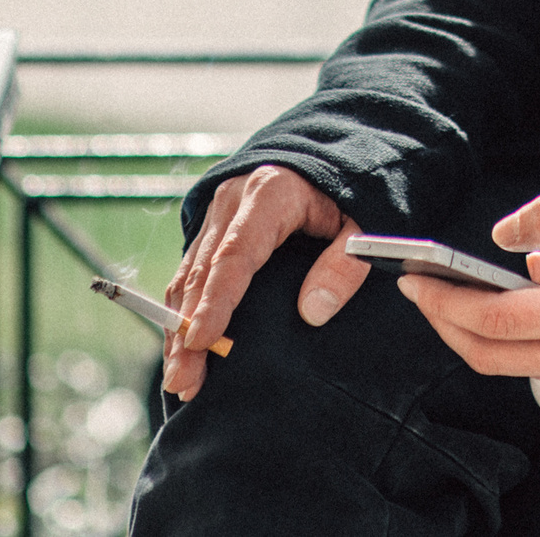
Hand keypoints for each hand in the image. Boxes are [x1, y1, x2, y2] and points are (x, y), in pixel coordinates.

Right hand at [162, 164, 365, 398]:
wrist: (323, 156)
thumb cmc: (346, 193)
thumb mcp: (360, 222)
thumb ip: (344, 263)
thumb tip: (313, 312)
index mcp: (269, 194)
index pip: (236, 253)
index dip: (217, 300)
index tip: (203, 342)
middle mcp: (231, 201)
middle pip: (203, 272)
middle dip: (188, 331)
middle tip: (184, 382)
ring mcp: (216, 214)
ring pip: (187, 277)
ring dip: (179, 329)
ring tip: (180, 380)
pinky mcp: (211, 229)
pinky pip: (189, 274)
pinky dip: (182, 314)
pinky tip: (182, 350)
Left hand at [398, 190, 539, 383]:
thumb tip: (501, 234)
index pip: (491, 319)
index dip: (444, 301)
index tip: (411, 280)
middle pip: (486, 353)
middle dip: (442, 322)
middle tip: (416, 289)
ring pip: (506, 361)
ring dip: (468, 331)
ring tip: (445, 291)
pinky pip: (531, 360)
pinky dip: (504, 335)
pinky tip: (506, 293)